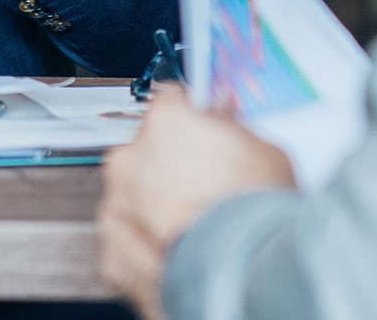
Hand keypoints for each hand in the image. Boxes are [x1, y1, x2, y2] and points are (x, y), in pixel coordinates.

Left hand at [96, 88, 295, 316]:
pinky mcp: (112, 253)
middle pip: (145, 152)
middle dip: (169, 165)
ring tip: (195, 228)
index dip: (188, 116)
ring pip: (131, 198)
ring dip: (154, 208)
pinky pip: (126, 243)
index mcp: (165, 124)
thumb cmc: (256, 215)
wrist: (242, 275)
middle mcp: (130, 159)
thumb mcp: (265, 153)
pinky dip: (145, 248)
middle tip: (204, 188)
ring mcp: (117, 207)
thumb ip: (232, 128)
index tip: (199, 127)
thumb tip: (224, 117)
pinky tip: (177, 253)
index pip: (169, 101)